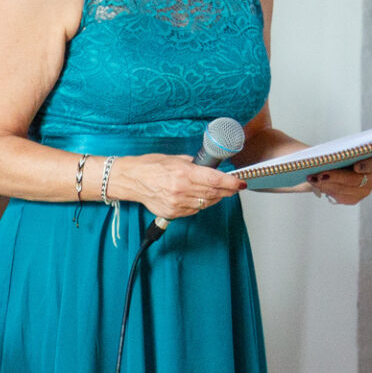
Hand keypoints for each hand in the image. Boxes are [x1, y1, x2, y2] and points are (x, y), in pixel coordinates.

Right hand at [114, 152, 243, 220]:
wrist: (130, 180)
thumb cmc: (150, 166)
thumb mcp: (174, 159)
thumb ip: (194, 165)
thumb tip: (210, 168)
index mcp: (183, 173)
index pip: (215, 180)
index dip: (231, 183)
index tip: (241, 183)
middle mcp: (181, 190)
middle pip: (213, 194)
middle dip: (227, 191)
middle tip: (234, 187)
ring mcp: (176, 204)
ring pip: (205, 204)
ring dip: (215, 198)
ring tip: (218, 192)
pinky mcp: (172, 213)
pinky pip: (194, 210)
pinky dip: (200, 204)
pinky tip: (198, 198)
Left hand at [309, 156, 371, 204]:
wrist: (336, 168)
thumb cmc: (340, 157)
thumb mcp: (342, 151)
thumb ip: (341, 153)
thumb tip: (326, 157)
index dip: (365, 166)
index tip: (356, 166)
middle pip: (354, 180)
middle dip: (335, 177)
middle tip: (319, 174)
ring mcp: (365, 191)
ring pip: (344, 190)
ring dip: (326, 184)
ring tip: (313, 178)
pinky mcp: (354, 199)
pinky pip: (339, 197)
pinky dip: (327, 190)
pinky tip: (317, 184)